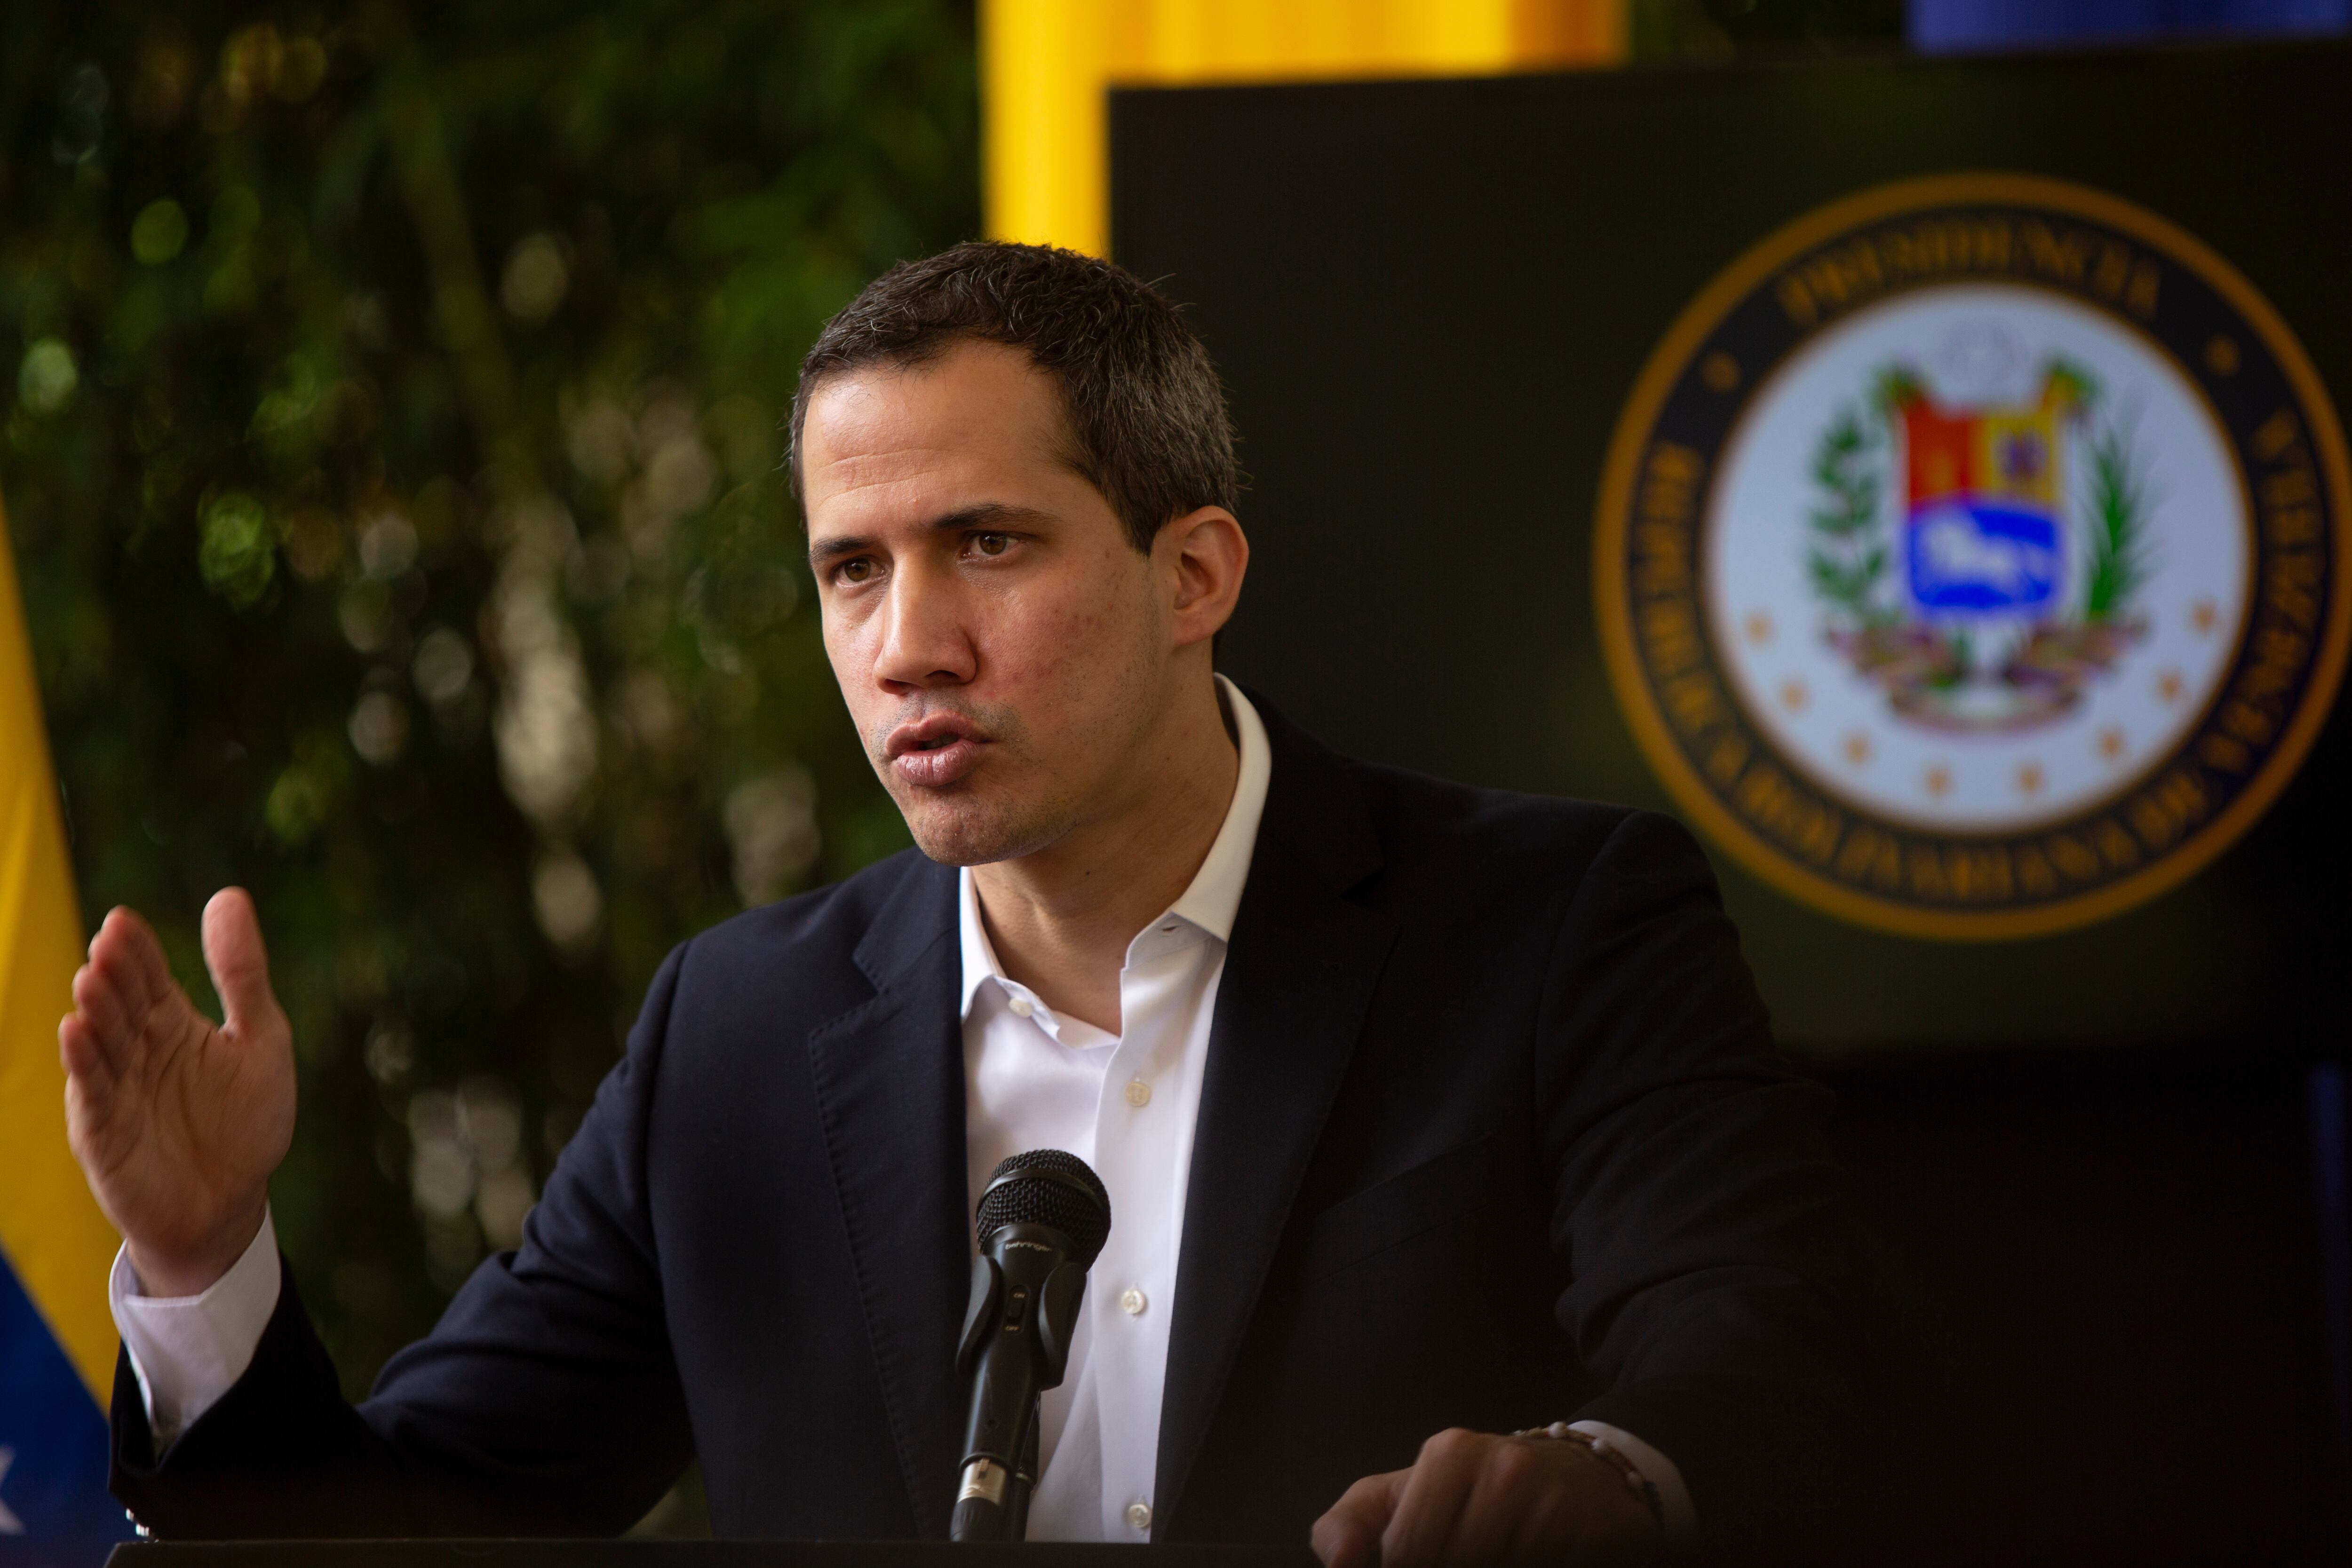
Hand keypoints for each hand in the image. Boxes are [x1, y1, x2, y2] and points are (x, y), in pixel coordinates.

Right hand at [59, 891, 295, 1296]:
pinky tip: (73, 1032)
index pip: (149, 977)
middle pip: (121, 1004)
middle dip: (115, 974)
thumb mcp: (260, 1038)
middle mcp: (136, 1052)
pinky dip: (83, 1064)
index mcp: (172, 1025)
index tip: (123, 921)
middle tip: (109, 941)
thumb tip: (229, 895)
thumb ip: (242, 974)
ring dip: (95, 1012)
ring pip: (101, 1043)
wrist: (232, 1203)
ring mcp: (115, 1091)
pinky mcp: (103, 1133)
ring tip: (91, 978)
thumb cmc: (246, 1122)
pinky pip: (91, 1093)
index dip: (137, 950)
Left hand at [1312, 1428, 1660, 1567]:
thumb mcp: (1408, 1492)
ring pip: (1494, 1566)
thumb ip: (1353, 1520)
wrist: (1583, 1477)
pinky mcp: (1590, 1531)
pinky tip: (1535, 1555)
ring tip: (1502, 1552)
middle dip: (1454, 1566)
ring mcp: (1549, 1502)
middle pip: (1447, 1562)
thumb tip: (1336, 1563)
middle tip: (1476, 1551)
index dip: (1410, 1565)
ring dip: (1496, 1567)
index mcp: (1448, 1455)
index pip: (1406, 1550)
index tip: (1431, 1553)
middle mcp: (1501, 1469)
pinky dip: (1532, 1567)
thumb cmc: (1480, 1491)